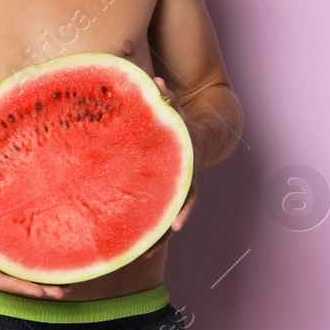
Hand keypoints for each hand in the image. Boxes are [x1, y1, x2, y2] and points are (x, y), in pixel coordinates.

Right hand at [0, 188, 68, 299]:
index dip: (18, 286)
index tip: (40, 291)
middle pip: (14, 281)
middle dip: (38, 288)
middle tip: (62, 291)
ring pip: (20, 271)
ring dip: (42, 279)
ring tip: (66, 282)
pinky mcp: (1, 243)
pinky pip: (20, 256)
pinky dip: (36, 262)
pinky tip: (55, 262)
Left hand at [141, 73, 196, 258]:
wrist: (199, 133)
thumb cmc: (177, 118)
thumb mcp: (171, 107)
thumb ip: (162, 95)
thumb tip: (149, 73)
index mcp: (185, 163)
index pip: (187, 189)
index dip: (182, 209)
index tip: (177, 229)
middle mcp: (182, 180)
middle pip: (176, 212)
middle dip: (164, 232)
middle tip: (150, 250)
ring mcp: (173, 189)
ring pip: (166, 217)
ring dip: (156, 237)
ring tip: (138, 256)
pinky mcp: (161, 193)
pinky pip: (156, 213)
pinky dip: (146, 227)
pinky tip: (130, 242)